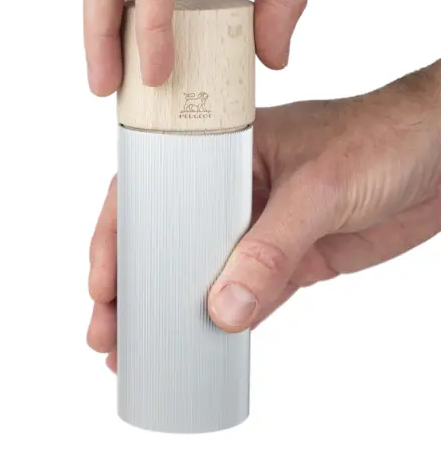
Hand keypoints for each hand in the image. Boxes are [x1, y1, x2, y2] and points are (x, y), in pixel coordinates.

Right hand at [87, 61, 440, 371]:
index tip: (103, 280)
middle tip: (108, 330)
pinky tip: (196, 342)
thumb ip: (272, 248)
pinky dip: (222, 319)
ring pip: (202, 271)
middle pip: (168, 238)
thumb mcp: (321, 187)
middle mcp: (233, 187)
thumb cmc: (381, 138)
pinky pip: (247, 292)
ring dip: (171, 308)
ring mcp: (260, 225)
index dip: (118, 233)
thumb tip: (224, 307)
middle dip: (133, 284)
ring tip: (138, 347)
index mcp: (223, 147)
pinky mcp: (291, 257)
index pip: (153, 187)